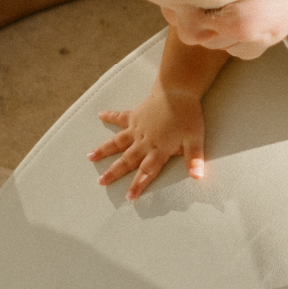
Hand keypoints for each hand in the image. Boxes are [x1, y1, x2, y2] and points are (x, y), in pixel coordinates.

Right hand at [87, 86, 205, 199]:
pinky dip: (110, 116)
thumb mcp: (195, 139)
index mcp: (158, 149)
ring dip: (103, 150)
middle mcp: (144, 141)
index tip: (129, 197)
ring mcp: (137, 128)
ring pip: (117, 142)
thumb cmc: (188, 116)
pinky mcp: (135, 115)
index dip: (138, 185)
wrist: (178, 91)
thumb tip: (198, 177)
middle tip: (101, 182)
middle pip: (127, 160)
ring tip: (90, 157)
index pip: (146, 171)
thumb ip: (194, 158)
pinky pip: (120, 117)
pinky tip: (100, 115)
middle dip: (114, 172)